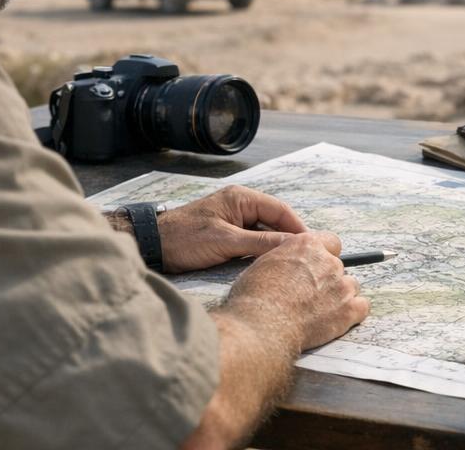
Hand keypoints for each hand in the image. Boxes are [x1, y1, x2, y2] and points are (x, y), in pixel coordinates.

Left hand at [158, 186, 308, 273]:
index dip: (299, 229)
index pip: (281, 211)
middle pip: (275, 222)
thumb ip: (261, 243)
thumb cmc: (184, 239)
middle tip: (306, 260)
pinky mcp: (226, 235)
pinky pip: (252, 242)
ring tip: (291, 266)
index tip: (314, 247)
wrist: (150, 247)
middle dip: (290, 239)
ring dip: (275, 248)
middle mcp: (240, 205)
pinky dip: (261, 252)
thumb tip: (294, 246)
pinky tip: (268, 267)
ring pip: (264, 233)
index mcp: (241, 198)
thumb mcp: (226, 241)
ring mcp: (232, 220)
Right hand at [228, 231, 369, 349]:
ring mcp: (341, 285)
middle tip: (310, 296)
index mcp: (307, 245)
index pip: (330, 242)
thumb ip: (285, 257)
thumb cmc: (255, 297)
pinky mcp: (348, 309)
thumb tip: (289, 260)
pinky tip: (337, 319)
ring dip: (340, 296)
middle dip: (328, 280)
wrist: (262, 325)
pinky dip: (353, 313)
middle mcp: (328, 261)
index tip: (317, 268)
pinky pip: (362, 307)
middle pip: (338, 267)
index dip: (324, 256)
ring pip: (351, 286)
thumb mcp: (264, 264)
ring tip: (320, 311)